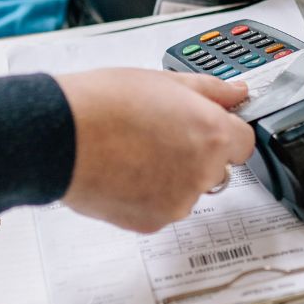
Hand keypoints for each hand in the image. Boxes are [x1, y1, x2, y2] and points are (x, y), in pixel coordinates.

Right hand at [55, 68, 255, 232]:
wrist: (59, 136)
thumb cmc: (103, 104)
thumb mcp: (164, 81)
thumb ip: (210, 91)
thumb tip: (237, 93)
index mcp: (212, 134)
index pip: (243, 142)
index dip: (223, 132)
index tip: (206, 127)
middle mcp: (201, 173)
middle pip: (215, 168)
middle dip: (195, 154)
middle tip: (159, 134)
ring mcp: (177, 202)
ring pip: (186, 190)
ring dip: (170, 176)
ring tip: (133, 151)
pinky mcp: (151, 222)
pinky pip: (160, 208)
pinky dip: (146, 195)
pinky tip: (122, 171)